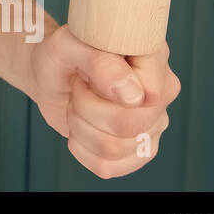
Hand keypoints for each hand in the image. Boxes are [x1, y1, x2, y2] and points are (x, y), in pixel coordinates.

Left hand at [27, 24, 180, 178]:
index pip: (150, 94)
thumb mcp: (67, 45)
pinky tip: (80, 127)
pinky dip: (81, 149)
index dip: (107, 90)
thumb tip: (132, 95)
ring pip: (114, 148)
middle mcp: (163, 91)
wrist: (50, 74)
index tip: (87, 74)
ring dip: (80, 127)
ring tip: (78, 104)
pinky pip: (108, 167)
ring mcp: (155, 123)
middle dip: (85, 108)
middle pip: (129, 124)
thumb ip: (98, 61)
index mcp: (154, 57)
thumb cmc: (61, 54)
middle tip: (78, 89)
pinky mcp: (140, 150)